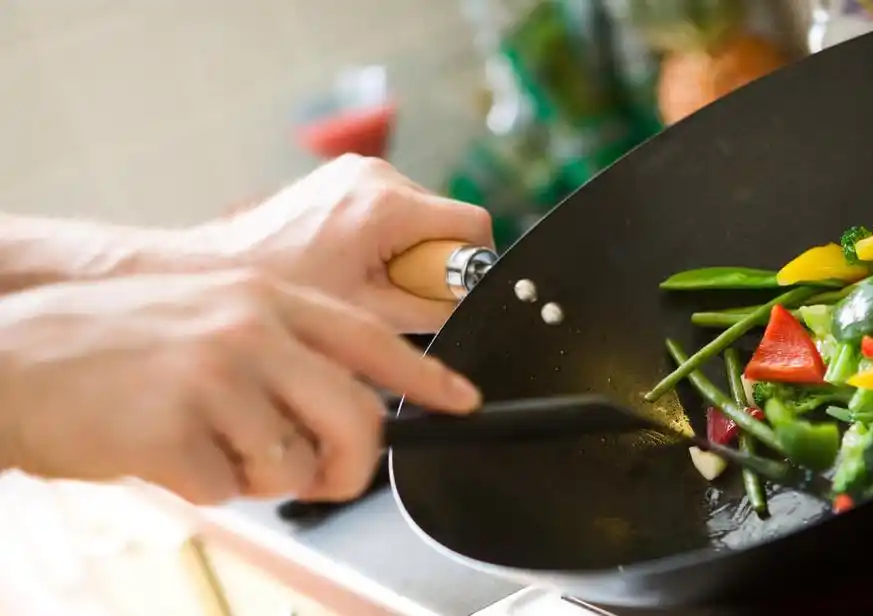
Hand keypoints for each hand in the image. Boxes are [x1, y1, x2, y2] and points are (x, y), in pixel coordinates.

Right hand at [0, 270, 480, 503]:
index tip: (463, 402)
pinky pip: (230, 489)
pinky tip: (164, 449)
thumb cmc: (111, 344)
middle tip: (329, 478)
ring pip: (293, 464)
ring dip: (258, 474)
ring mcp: (214, 377)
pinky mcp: (175, 429)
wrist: (10, 357)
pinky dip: (205, 486)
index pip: (372, 339)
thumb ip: (282, 349)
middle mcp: (250, 329)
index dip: (426, 378)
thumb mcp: (209, 316)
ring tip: (205, 441)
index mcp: (265, 298)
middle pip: (356, 419)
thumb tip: (349, 411)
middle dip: (353, 466)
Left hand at [212, 155, 493, 332]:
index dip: (470, 266)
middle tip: (388, 295)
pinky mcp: (340, 177)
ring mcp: (355, 171)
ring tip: (362, 281)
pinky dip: (383, 239)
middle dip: (431, 263)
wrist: (220, 271)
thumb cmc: (286, 296)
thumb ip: (433, 311)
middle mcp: (376, 174)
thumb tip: (468, 306)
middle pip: (446, 221)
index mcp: (389, 204)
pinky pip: (390, 209)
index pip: (473, 225)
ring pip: (419, 216)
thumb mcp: (372, 317)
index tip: (441, 295)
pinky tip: (347, 265)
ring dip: (405, 252)